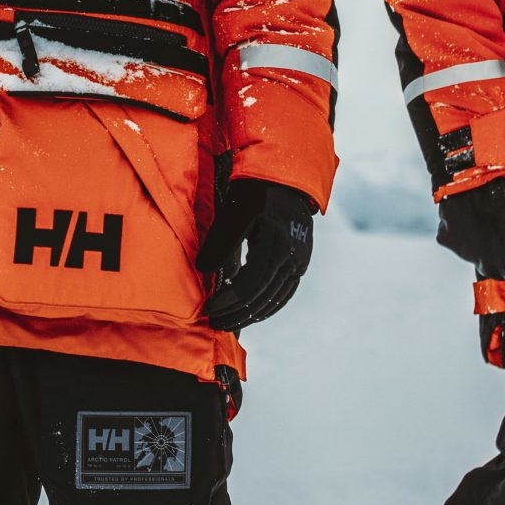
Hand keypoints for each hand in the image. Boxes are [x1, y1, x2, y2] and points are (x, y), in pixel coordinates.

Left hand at [197, 179, 315, 332]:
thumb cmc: (254, 193)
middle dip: (237, 313)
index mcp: (276, 243)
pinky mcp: (301, 264)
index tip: (209, 308)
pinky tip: (251, 313)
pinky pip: (284, 294)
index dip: (228, 300)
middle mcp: (292, 257)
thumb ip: (220, 242)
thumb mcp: (233, 213)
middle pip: (262, 297)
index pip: (250, 284)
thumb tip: (203, 270)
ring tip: (229, 322)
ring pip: (275, 300)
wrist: (285, 181)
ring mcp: (300, 262)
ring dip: (251, 315)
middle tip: (215, 323)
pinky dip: (267, 306)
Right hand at [435, 175, 504, 281]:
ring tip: (483, 222)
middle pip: (494, 271)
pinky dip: (460, 233)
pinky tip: (466, 216)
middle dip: (499, 259)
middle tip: (501, 235)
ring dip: (479, 247)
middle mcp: (484, 264)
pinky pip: (455, 241)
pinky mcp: (445, 239)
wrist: (472, 176)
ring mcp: (463, 253)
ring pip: (474, 257)